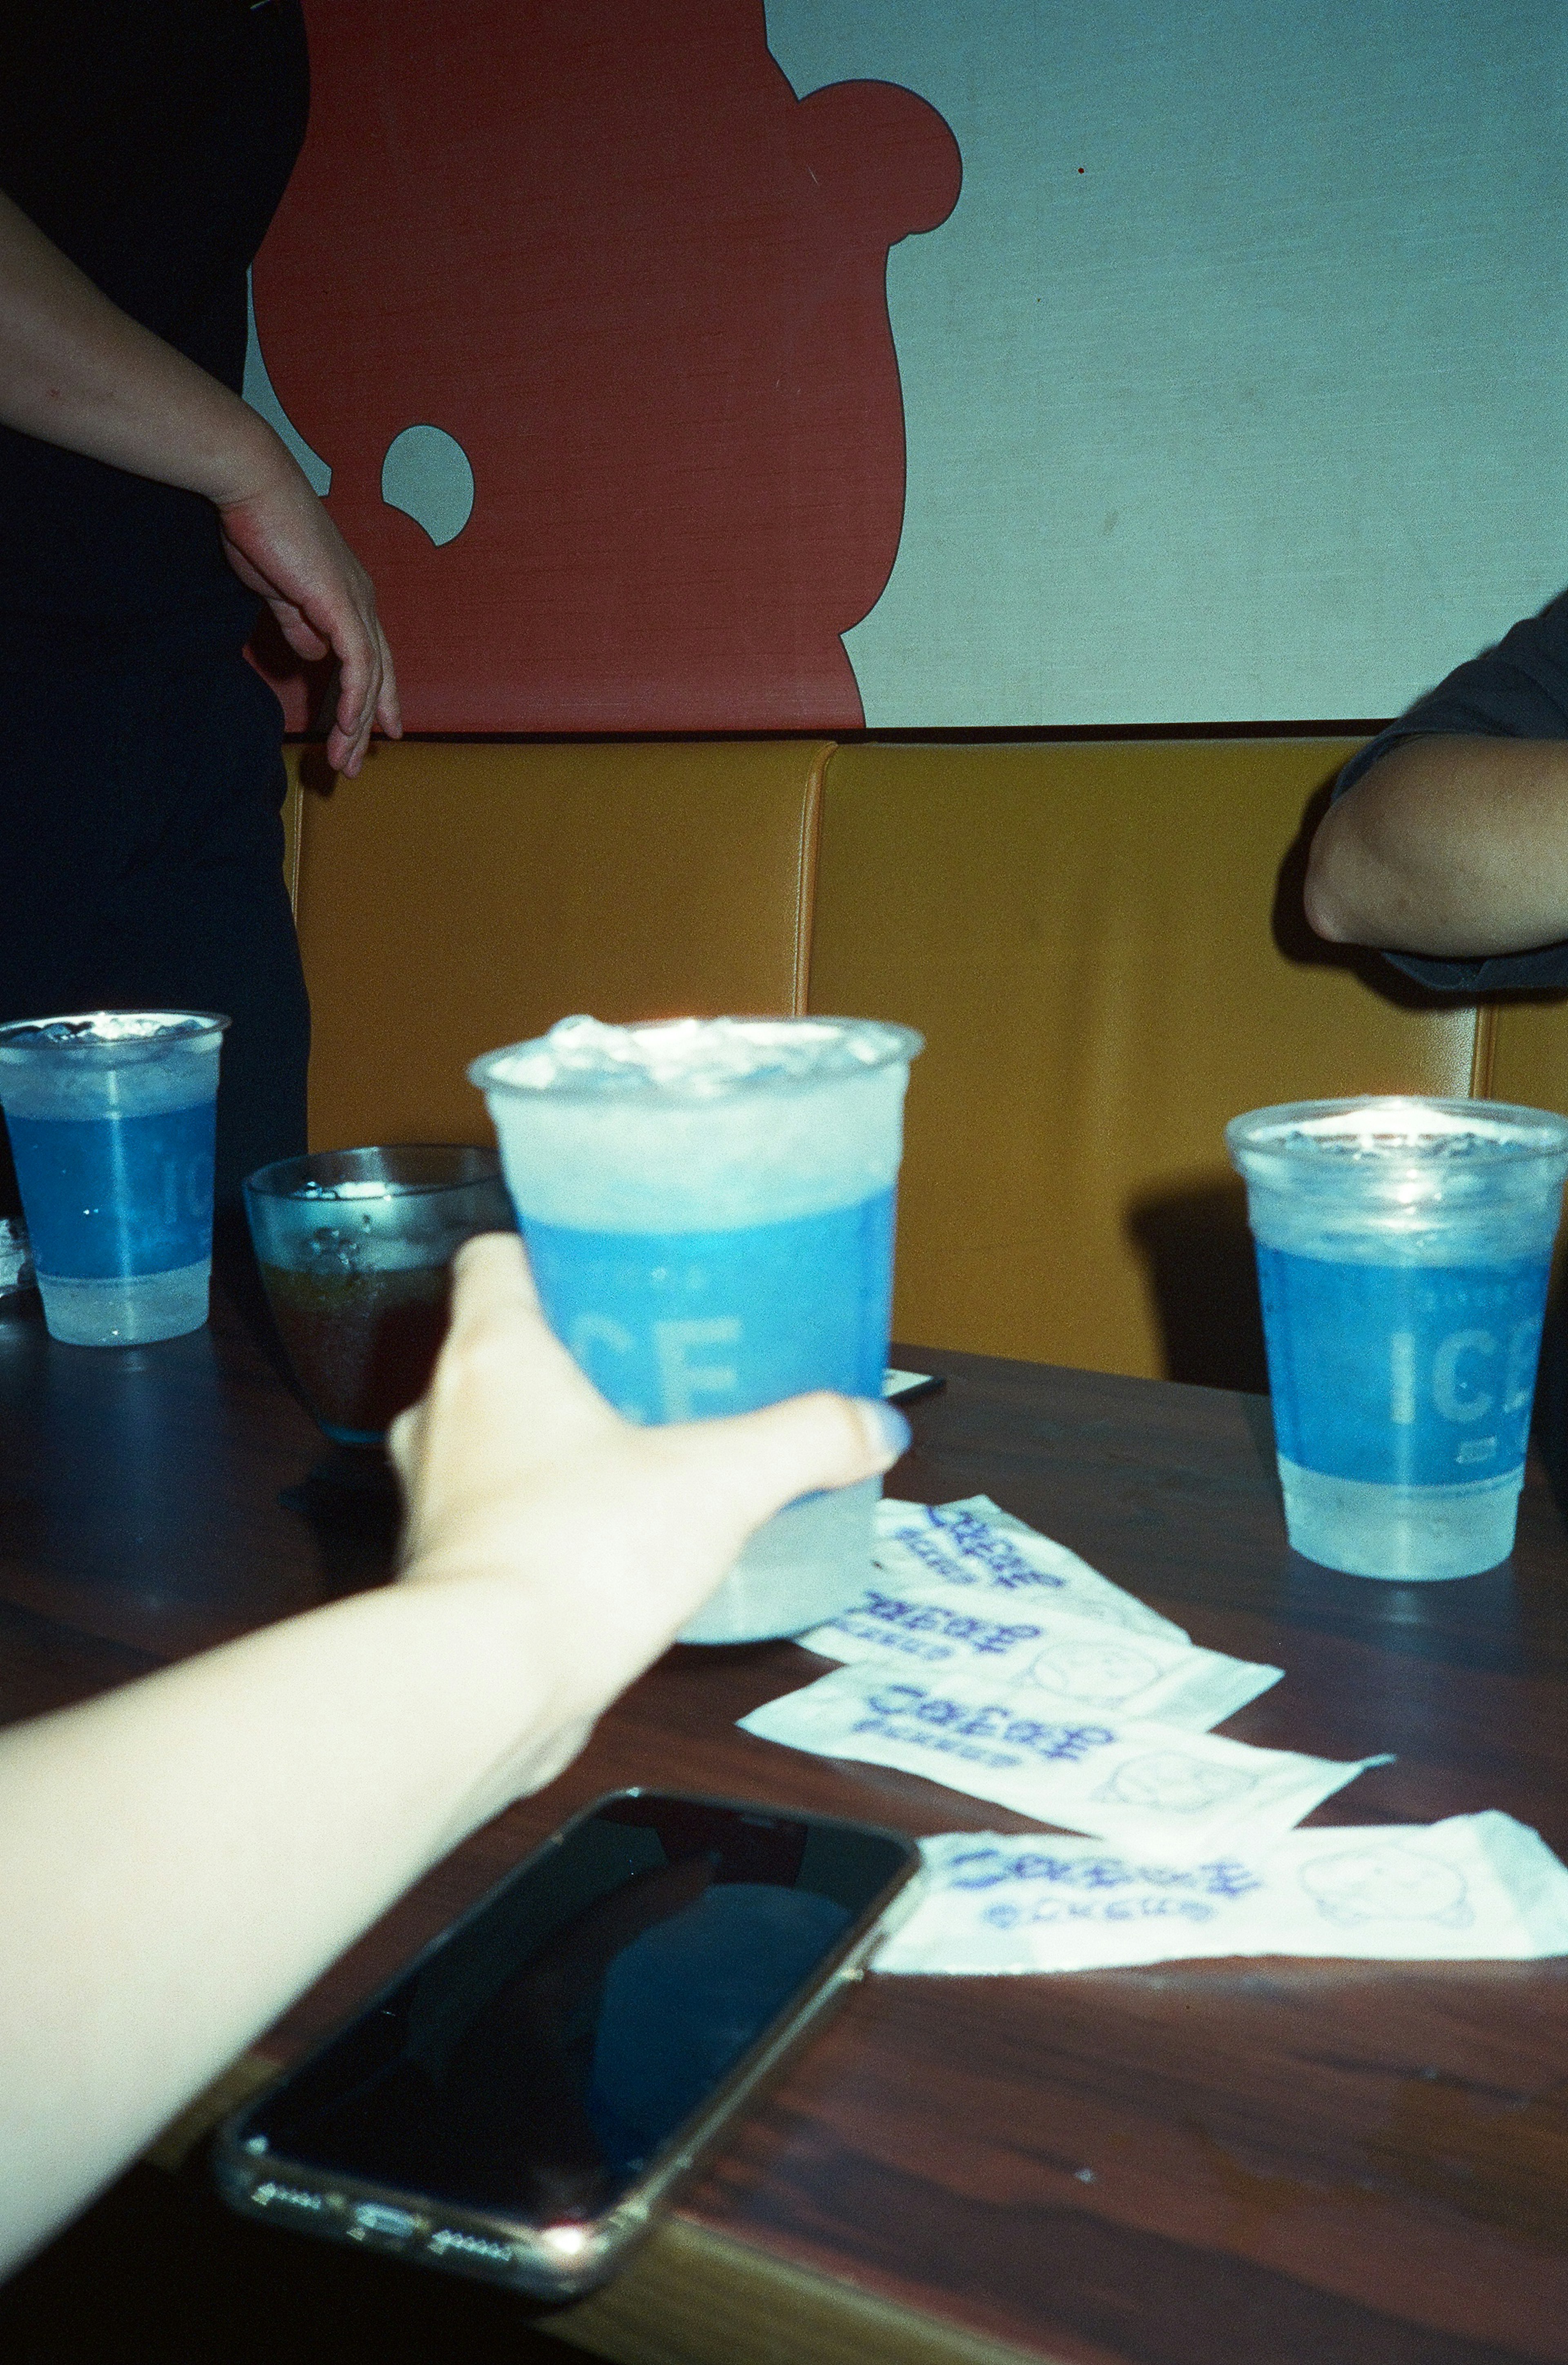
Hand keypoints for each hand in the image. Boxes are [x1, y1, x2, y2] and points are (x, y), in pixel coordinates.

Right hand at [218, 456, 401, 774]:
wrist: (251, 486)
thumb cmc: (260, 528)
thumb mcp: (280, 590)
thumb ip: (299, 623)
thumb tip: (313, 655)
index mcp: (348, 596)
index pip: (369, 656)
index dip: (372, 696)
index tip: (370, 730)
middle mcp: (362, 600)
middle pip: (376, 673)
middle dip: (367, 723)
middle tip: (352, 763)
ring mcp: (356, 601)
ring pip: (370, 676)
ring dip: (356, 723)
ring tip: (343, 761)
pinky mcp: (342, 603)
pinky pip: (359, 662)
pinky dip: (356, 697)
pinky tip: (349, 727)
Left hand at [389, 1234, 906, 1791]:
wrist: (488, 1686)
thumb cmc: (581, 1553)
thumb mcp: (719, 1481)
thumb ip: (803, 1441)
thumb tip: (874, 1426)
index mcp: (490, 1354)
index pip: (490, 1258)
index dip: (545, 1250)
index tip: (608, 1267)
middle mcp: (440, 1413)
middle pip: (498, 1347)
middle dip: (574, 1353)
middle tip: (657, 1364)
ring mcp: (431, 1495)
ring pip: (490, 1435)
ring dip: (551, 1438)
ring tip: (640, 1453)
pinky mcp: (443, 1569)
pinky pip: (494, 1514)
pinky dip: (541, 1513)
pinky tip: (608, 1540)